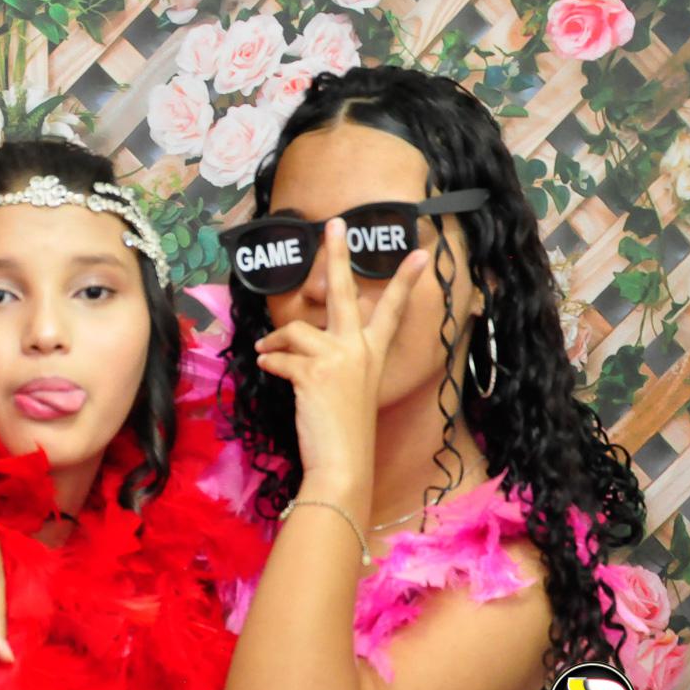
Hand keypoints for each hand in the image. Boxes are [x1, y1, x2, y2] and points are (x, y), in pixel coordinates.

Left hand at [253, 218, 428, 480]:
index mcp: (373, 354)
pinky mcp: (314, 372)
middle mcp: (360, 350)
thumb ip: (331, 358)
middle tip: (335, 224)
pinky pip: (281, 357)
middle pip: (345, 293)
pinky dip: (271, 362)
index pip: (391, 311)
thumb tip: (294, 340)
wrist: (344, 465)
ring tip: (268, 352)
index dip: (405, 282)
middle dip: (337, 256)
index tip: (420, 254)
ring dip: (277, 340)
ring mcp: (339, 359)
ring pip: (297, 330)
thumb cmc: (343, 431)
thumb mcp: (347, 388)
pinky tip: (269, 368)